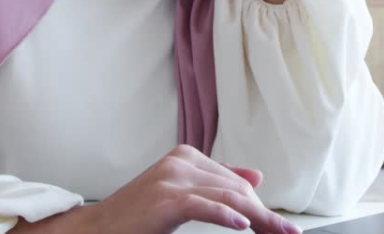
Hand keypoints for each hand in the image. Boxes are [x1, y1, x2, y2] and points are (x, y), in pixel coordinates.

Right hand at [13, 145, 299, 233]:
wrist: (96, 229)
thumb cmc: (137, 217)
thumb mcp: (180, 196)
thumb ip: (215, 184)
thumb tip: (255, 176)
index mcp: (186, 157)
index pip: (234, 181)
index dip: (260, 205)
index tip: (282, 224)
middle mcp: (180, 161)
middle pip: (236, 188)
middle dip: (265, 213)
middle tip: (287, 231)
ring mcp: (172, 178)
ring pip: (228, 196)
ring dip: (259, 218)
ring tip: (279, 231)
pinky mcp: (165, 199)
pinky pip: (205, 205)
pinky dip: (228, 216)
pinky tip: (245, 226)